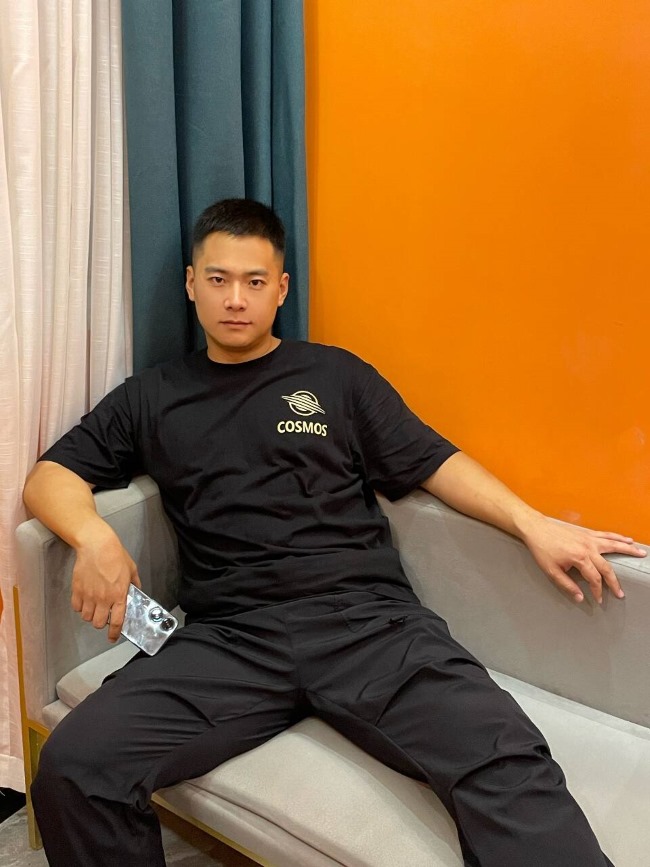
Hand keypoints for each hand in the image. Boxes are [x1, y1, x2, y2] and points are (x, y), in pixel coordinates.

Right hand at [70, 522, 140, 641]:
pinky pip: (76, 607)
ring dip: (90, 615)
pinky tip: (84, 600)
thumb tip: (136, 591)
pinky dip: (80, 607)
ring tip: (94, 607)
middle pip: (98, 623)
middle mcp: (103, 599)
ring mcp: (88, 595)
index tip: (112, 638)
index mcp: (119, 595)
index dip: (114, 633)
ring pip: (86, 617)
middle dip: (101, 623)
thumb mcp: (131, 569)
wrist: (97, 545)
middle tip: (104, 615)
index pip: (116, 622)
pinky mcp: (77, 590)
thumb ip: (134, 583)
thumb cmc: (116, 555)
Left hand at [521, 515, 645, 603]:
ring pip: (613, 545)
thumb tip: (580, 597)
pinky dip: (618, 537)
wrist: (536, 528)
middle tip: (620, 593)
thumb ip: (567, 585)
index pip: (594, 579)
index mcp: (579, 558)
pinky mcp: (587, 533)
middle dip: (614, 582)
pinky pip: (606, 535)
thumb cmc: (541, 549)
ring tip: (641, 554)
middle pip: (606, 567)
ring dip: (628, 550)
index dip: (598, 591)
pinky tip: (627, 539)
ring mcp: (589, 538)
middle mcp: (588, 548)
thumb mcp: (551, 571)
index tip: (599, 599)